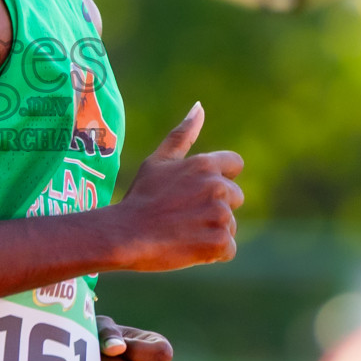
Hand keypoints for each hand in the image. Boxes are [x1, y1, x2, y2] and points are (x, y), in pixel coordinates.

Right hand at [115, 101, 243, 271]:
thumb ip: (182, 135)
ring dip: (212, 231)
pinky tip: (188, 247)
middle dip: (215, 207)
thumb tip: (199, 107)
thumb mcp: (158, 161)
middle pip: (235, 197)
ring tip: (183, 232)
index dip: (220, 178)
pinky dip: (212, 253)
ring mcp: (220, 215)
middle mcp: (217, 187)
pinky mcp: (219, 242)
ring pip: (230, 225)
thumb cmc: (140, 197)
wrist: (125, 235)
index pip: (235, 165)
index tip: (198, 192)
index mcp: (204, 164)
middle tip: (184, 215)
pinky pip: (228, 249)